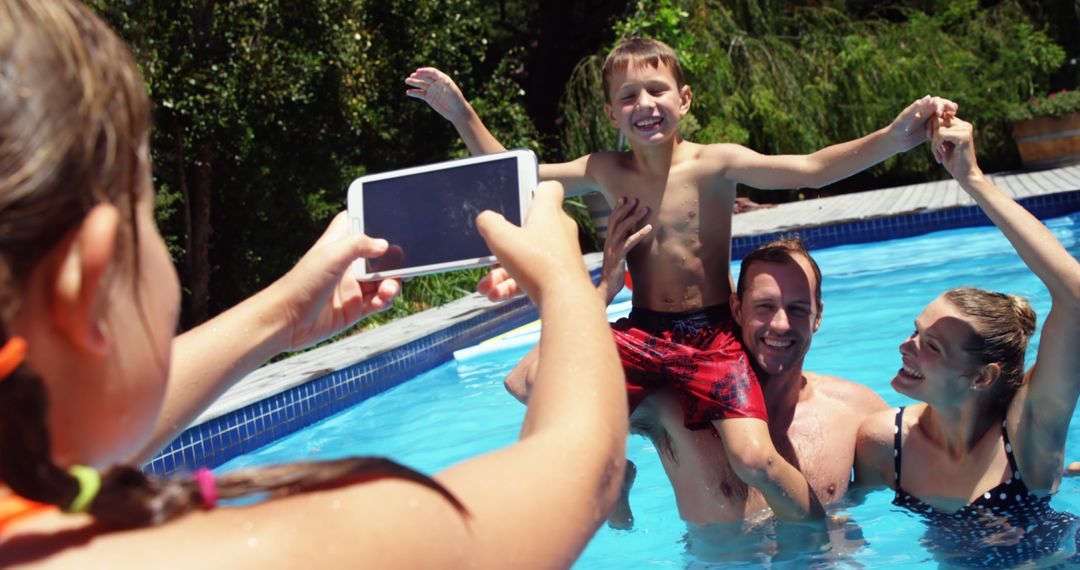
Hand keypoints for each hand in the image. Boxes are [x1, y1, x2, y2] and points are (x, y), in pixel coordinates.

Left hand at [274, 212, 400, 349]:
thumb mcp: (331, 254)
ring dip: (392, 283)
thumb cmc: (302, 282)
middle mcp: (348, 264)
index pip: (359, 224)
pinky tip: (381, 301)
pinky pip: (380, 301)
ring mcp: (353, 286)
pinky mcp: (355, 308)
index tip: (391, 223)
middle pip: (380, 256)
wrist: (286, 321)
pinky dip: (385, 300)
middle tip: (402, 264)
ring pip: (384, 280)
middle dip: (394, 260)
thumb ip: (359, 243)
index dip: (373, 221)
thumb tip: (384, 245)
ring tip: (388, 290)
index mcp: (339, 245)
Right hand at [405, 67, 469, 123]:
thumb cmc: (457, 100)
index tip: (417, 71)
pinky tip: (408, 92)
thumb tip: (442, 79)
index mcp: (442, 79)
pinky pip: (420, 94)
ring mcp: (431, 90)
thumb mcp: (453, 92)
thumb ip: (447, 85)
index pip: (432, 72)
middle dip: (417, 76)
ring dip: (414, 82)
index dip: (425, 71)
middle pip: (425, 77)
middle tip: (411, 76)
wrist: (456, 112)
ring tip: (407, 81)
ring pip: (421, 85)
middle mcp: (436, 83)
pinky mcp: (429, 98)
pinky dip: (414, 93)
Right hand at [476, 181, 584, 303]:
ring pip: (528, 257)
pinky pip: (534, 276)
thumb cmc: (537, 263)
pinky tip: (495, 296)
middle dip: (505, 243)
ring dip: (503, 271)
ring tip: (485, 286)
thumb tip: (485, 219)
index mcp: (548, 212)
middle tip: (491, 251)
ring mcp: (562, 254)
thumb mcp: (501, 238)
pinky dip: (514, 284)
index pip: (549, 189)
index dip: (534, 191)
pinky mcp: (562, 276)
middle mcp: (559, 230)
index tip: (519, 200)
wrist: (567, 300)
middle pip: (529, 228)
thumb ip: (489, 223)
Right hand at [598, 197, 650, 303]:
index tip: (623, 198)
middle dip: (625, 208)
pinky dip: (639, 233)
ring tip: (645, 209)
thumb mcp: (616, 256)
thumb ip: (620, 246)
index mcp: (608, 241)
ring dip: (634, 217)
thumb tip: (628, 239)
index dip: (617, 209)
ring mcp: (613, 248)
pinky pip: (630, 242)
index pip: (611, 221)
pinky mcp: (619, 256)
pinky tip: (648, 228)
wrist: (606, 288)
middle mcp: (609, 242)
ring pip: (622, 228)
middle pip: (615, 220)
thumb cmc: (613, 273)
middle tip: (634, 199)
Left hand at [888, 95, 958, 151]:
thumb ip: (917, 107)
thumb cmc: (898, 127)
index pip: (936, 101)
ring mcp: (931, 121)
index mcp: (923, 107)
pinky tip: (951, 129)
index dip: (940, 105)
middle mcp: (928, 112)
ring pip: (944, 116)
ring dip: (949, 115)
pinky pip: (942, 127)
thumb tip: (929, 96)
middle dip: (949, 107)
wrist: (895, 141)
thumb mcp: (906, 116)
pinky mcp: (932, 130)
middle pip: (942, 106)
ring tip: (954, 117)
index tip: (940, 113)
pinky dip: (947, 127)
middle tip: (954, 110)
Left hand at [930, 115, 980, 180]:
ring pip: (938, 128)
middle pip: (938, 120)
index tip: (929, 140)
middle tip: (934, 149)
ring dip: (934, 143)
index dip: (931, 127)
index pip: (940, 117)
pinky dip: (936, 146)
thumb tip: (929, 120)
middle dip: (931, 134)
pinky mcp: (963, 136)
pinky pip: (941, 135)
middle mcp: (965, 125)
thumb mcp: (942, 144)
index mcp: (961, 125)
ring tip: (938, 155)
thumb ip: (938, 132)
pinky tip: (940, 157)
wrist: (965, 174)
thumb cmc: (953, 161)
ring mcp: (965, 129)